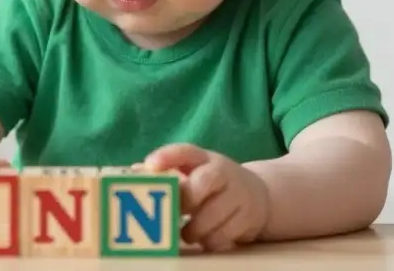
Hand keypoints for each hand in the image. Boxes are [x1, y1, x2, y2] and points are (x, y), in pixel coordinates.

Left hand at [143, 143, 269, 251]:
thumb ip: (167, 172)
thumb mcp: (194, 172)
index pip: (186, 151)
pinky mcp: (248, 218)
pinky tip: (205, 238)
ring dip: (193, 230)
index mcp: (205, 159)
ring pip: (211, 215)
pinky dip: (209, 242)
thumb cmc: (212, 184)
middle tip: (171, 214)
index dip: (167, 157)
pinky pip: (222, 236)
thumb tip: (134, 172)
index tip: (150, 165)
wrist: (259, 195)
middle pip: (202, 183)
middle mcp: (223, 172)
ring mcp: (239, 194)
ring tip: (187, 233)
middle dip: (184, 201)